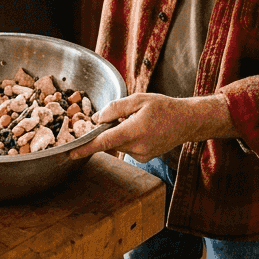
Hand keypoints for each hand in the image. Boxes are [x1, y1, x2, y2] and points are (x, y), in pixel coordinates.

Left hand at [68, 93, 236, 163]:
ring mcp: (142, 155)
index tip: (71, 153)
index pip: (104, 142)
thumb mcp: (138, 99)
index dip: (85, 148)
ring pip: (119, 144)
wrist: (187, 122)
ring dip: (121, 133)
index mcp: (134, 131)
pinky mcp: (144, 158)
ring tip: (139, 121)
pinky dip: (129, 138)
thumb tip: (97, 118)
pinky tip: (144, 130)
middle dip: (108, 130)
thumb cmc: (164, 107)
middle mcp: (138, 147)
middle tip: (121, 116)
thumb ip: (115, 108)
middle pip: (110, 141)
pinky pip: (128, 148)